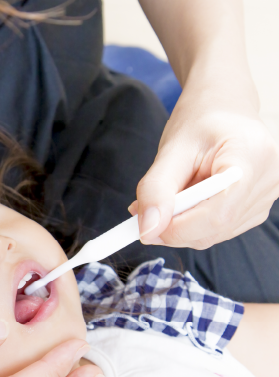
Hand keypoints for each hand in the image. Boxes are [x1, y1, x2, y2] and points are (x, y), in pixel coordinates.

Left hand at [128, 76, 278, 248]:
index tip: (144, 228)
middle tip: (146, 211)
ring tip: (171, 194)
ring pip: (214, 234)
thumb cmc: (199, 121)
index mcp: (251, 157)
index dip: (177, 229)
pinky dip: (193, 223)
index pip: (217, 215)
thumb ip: (156, 191)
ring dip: (182, 225)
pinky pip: (219, 230)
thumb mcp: (170, 150)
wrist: (222, 108)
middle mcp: (268, 179)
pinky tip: (187, 199)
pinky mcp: (257, 207)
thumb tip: (148, 230)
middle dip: (174, 229)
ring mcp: (267, 196)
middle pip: (215, 229)